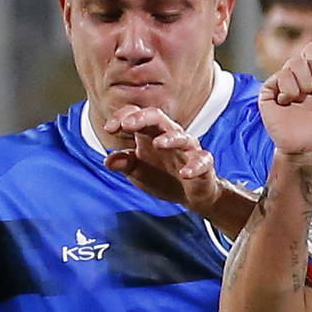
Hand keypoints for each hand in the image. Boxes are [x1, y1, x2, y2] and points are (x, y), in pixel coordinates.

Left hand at [102, 105, 219, 211]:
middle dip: (142, 118)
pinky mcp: (203, 164)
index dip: (122, 117)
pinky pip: (201, 161)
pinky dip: (194, 167)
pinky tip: (185, 173)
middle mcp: (170, 136)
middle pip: (158, 118)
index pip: (137, 116)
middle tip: (126, 124)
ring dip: (170, 139)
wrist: (189, 195)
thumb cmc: (162, 175)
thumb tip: (108, 161)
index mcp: (151, 134)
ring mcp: (188, 149)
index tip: (109, 128)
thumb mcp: (137, 170)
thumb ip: (123, 163)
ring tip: (158, 143)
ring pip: (182, 137)